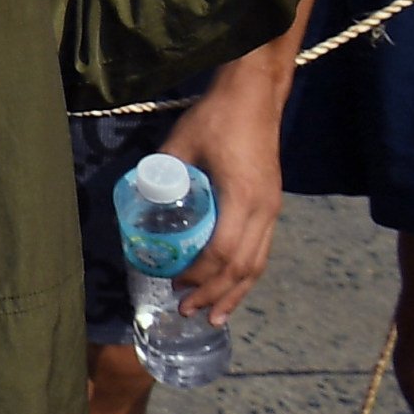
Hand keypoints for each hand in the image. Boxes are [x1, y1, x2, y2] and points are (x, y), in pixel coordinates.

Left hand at [160, 89, 284, 323]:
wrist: (255, 97)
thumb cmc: (216, 118)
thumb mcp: (180, 143)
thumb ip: (162, 173)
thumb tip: (140, 200)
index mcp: (243, 198)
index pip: (222, 251)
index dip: (199, 274)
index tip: (174, 284)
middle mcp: (264, 210)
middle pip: (243, 267)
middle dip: (215, 294)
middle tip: (186, 312)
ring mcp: (273, 209)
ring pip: (258, 263)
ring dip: (235, 292)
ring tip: (214, 316)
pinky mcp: (272, 204)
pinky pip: (262, 250)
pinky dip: (246, 273)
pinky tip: (233, 286)